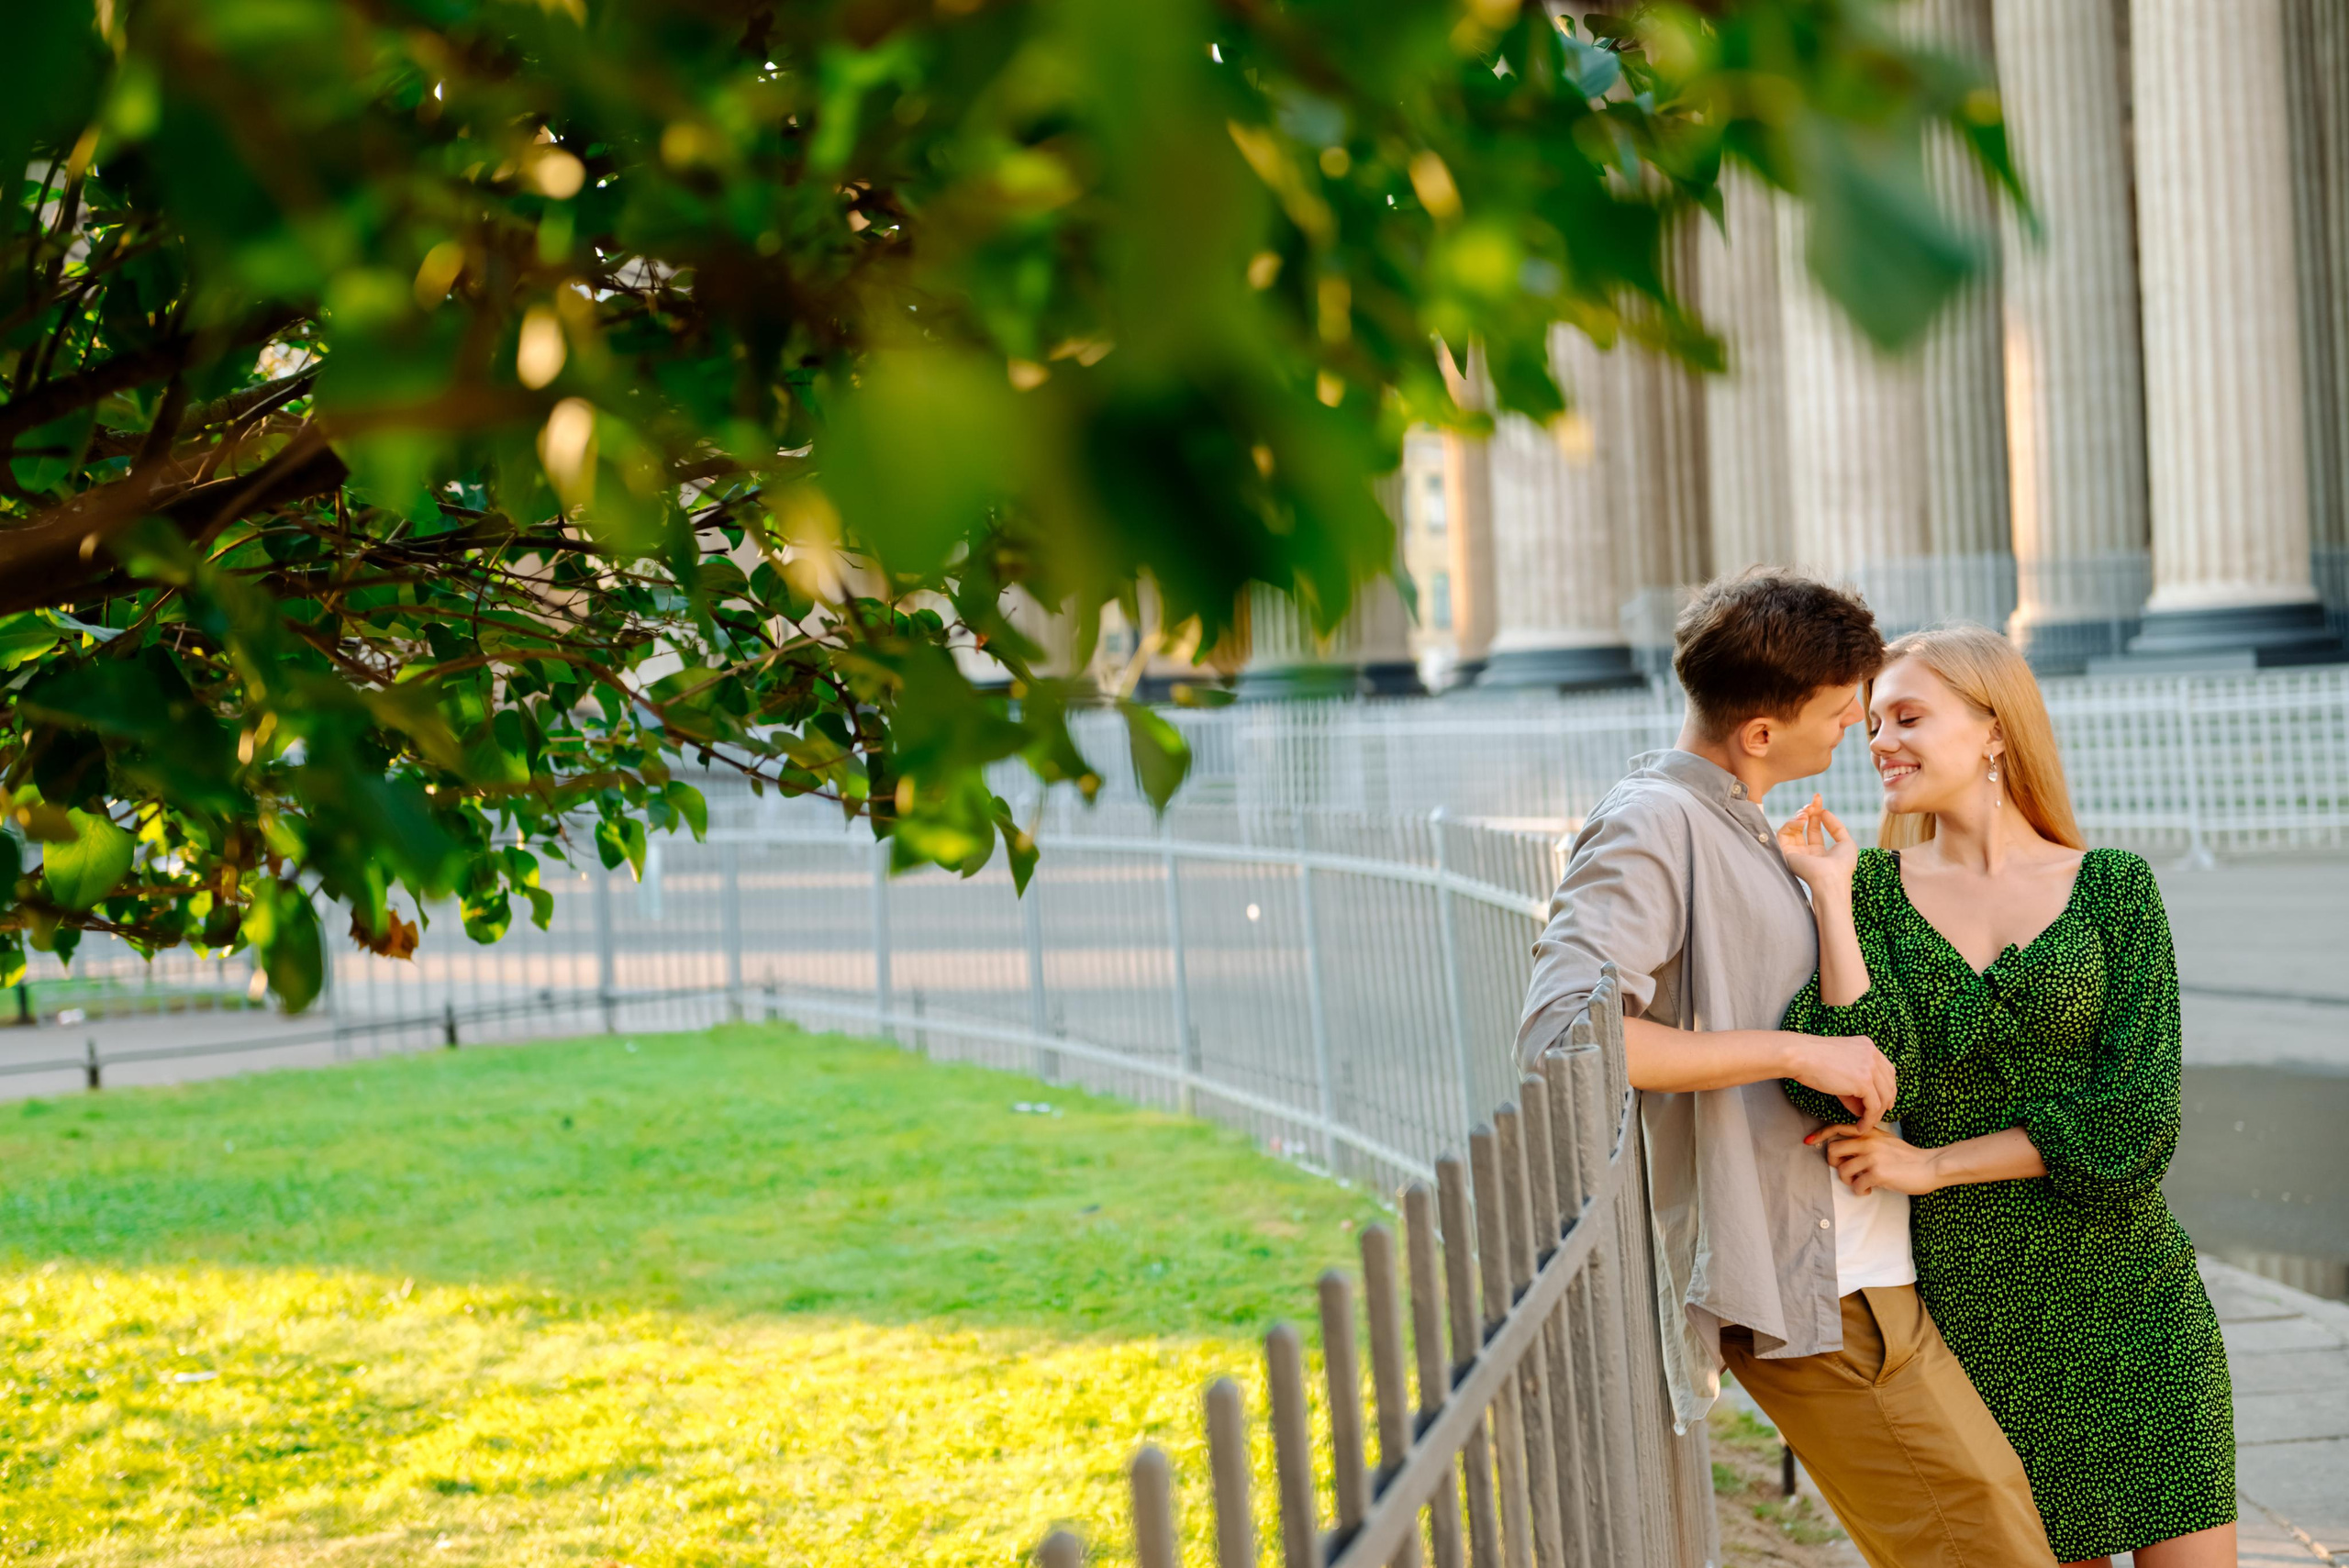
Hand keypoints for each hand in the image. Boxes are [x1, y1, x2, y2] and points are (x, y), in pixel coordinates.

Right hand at [1775, 794, 1858, 896]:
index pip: (1814, 829)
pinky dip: (1791, 824)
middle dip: (1807, 811)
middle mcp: (1805, 852)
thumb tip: (1824, 812)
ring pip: (1791, 829)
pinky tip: (1801, 820)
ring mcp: (1795, 853)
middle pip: (1802, 827)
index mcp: (1819, 852)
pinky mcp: (1786, 853)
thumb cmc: (1842, 865)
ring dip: (1799, 816)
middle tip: (1813, 802)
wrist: (1831, 879)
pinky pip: (1783, 834)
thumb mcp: (1846, 843)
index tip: (1818, 798)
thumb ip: (1836, 827)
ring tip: (1807, 812)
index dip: (1816, 813)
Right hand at [1782, 1032, 1896, 1132]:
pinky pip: (1873, 1107)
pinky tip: (1860, 1127)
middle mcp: (1872, 1054)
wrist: (1800, 1056)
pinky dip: (1868, 1120)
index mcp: (1867, 1045)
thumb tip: (1862, 1109)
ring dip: (1876, 1115)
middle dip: (1886, 1102)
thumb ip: (1854, 1083)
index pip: (1887, 1070)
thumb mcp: (1840, 1066)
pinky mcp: (1864, 1082)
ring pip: (1883, 1098)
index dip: (1887, 1087)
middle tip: (1876, 1116)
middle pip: (1889, 1084)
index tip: (1883, 1101)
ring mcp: (1870, 1068)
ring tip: (1865, 1125)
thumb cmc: (1811, 1059)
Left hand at [1806, 1124, 1942, 1196]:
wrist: (1929, 1166)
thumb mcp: (1885, 1140)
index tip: (1809, 1142)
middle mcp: (1868, 1142)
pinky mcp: (1877, 1173)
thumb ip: (1866, 1141)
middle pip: (1833, 1151)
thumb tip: (1845, 1150)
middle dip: (1834, 1164)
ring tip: (1861, 1183)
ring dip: (1848, 1181)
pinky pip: (1855, 1185)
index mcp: (1869, 1133)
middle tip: (1847, 1171)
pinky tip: (1869, 1190)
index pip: (1837, 1128)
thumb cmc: (1907, 1157)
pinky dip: (1860, 1191)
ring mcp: (1872, 1157)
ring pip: (1842, 1171)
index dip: (1820, 1134)